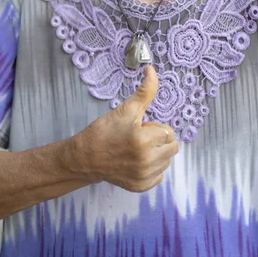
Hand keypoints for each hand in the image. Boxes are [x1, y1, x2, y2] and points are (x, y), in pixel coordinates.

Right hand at [75, 65, 178, 191]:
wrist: (85, 158)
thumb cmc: (104, 131)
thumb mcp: (125, 109)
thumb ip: (145, 91)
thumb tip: (152, 69)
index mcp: (144, 140)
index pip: (168, 131)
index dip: (154, 127)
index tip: (140, 128)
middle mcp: (147, 160)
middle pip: (172, 146)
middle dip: (159, 139)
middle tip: (139, 137)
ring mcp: (144, 176)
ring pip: (167, 160)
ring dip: (156, 153)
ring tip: (136, 149)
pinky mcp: (141, 187)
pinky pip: (159, 175)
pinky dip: (151, 168)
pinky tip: (135, 162)